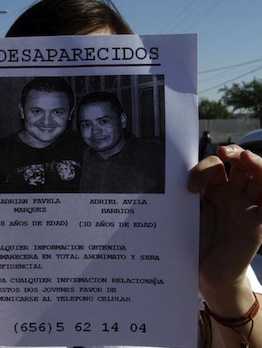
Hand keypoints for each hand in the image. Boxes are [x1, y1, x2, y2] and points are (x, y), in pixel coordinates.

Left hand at [188, 145, 261, 294]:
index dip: (204, 169)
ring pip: (261, 179)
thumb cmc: (193, 242)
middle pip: (243, 165)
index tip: (190, 185)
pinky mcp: (257, 226)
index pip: (217, 166)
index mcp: (216, 190)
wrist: (203, 274)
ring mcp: (249, 209)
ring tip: (244, 156)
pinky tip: (260, 180)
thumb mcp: (187, 214)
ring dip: (256, 164)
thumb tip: (171, 173)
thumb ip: (187, 195)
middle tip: (223, 151)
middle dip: (235, 153)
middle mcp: (235, 196)